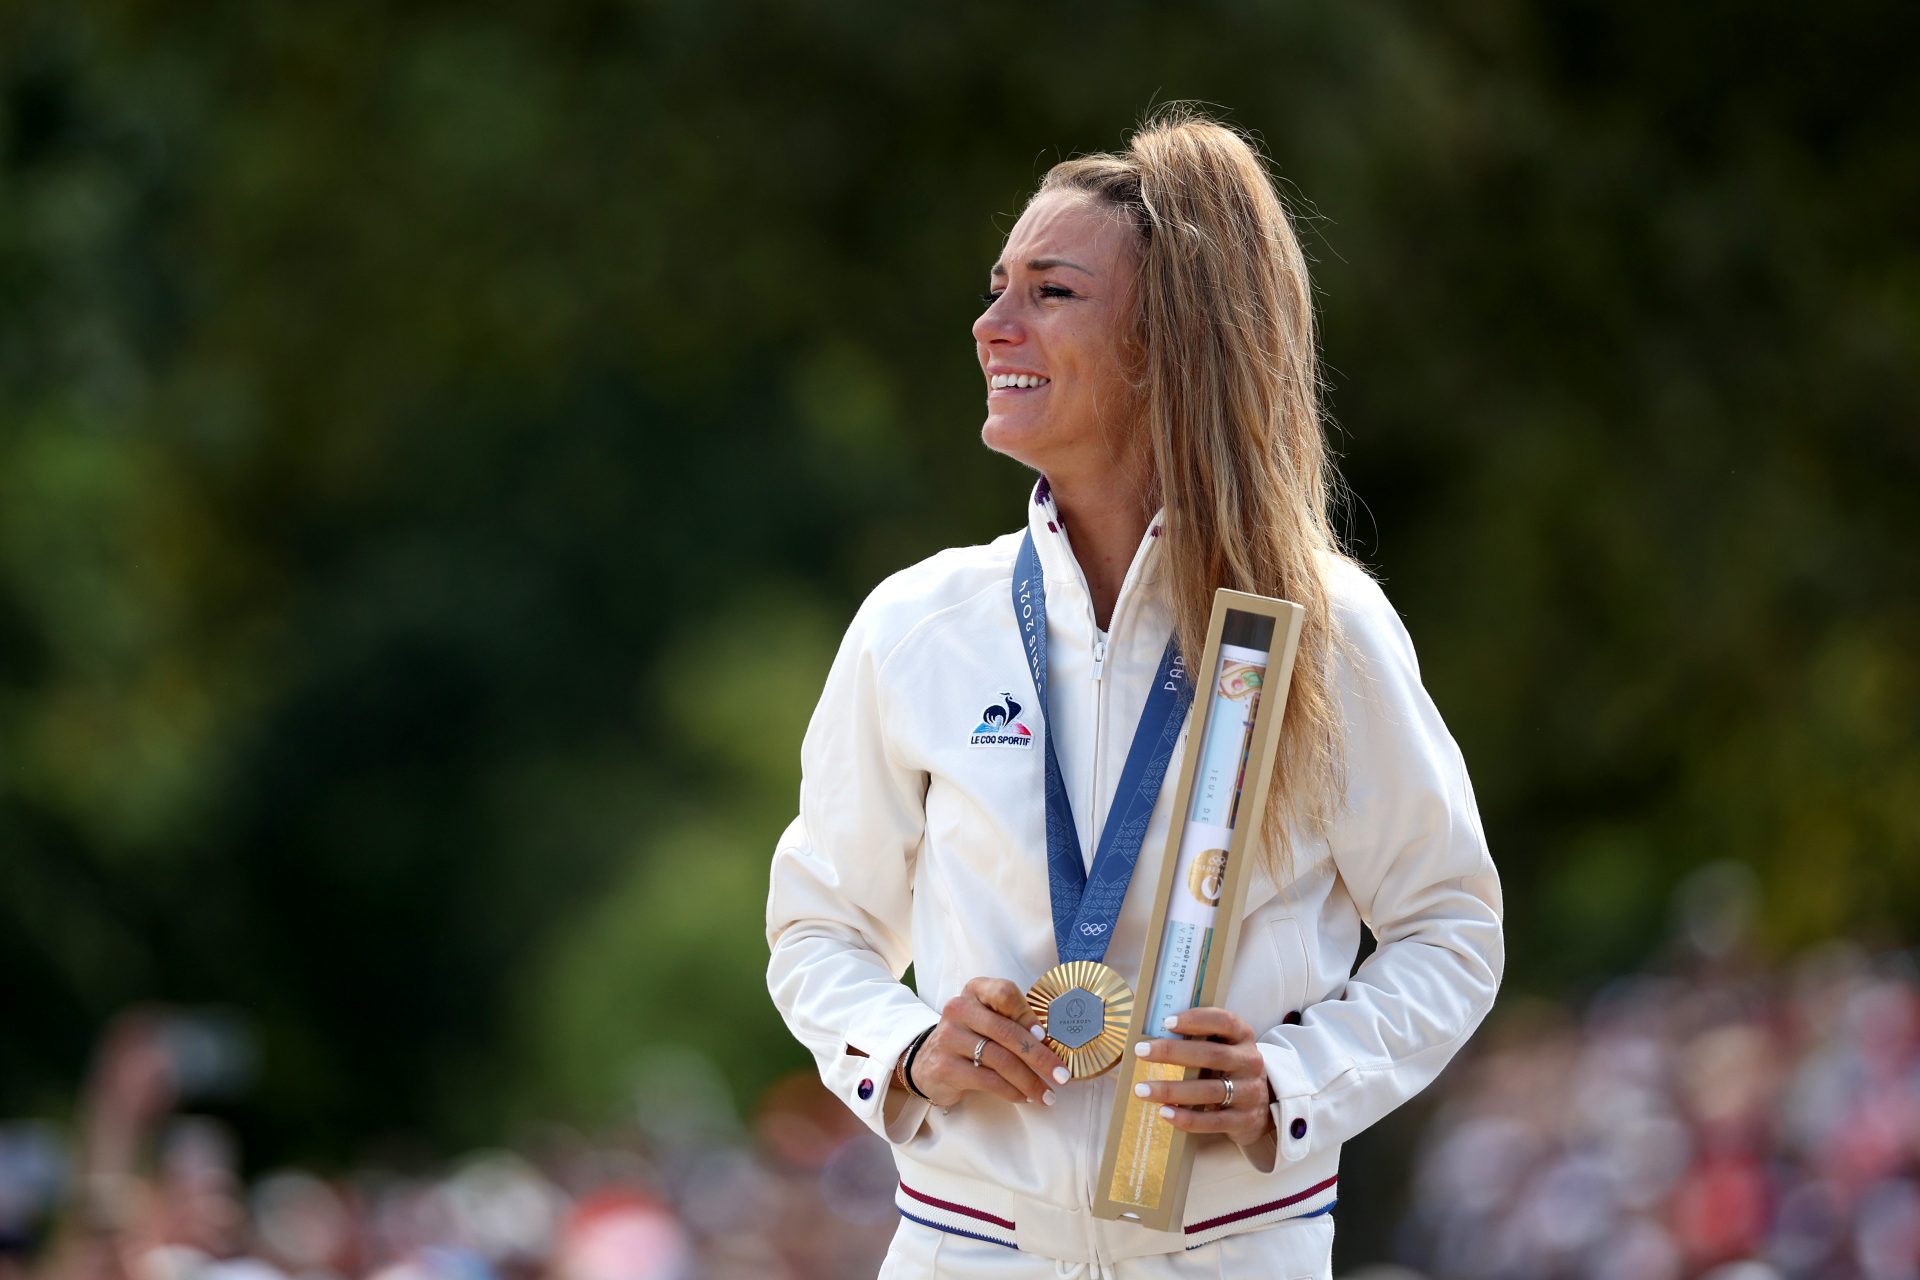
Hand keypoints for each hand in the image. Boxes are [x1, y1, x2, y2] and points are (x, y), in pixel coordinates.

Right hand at [906, 977, 1071, 1108]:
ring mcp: (949, 1038)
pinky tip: (1024, 1097)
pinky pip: (988, 1080)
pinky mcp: (945, 1067)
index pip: (1005, 993)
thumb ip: (1014, 1022)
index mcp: (975, 991)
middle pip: (1007, 1031)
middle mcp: (959, 1009)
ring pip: (1000, 1059)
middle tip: (1062, 1076)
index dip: (1028, 1015)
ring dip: (1029, 1080)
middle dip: (1040, 1057)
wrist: (928, 1061)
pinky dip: (1012, 1091)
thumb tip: (1054, 1043)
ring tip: (1047, 1095)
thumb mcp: (989, 1019)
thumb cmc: (972, 1037)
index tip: (1046, 1036)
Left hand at [1129, 1007, 1274, 1149]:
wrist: (1262, 1106)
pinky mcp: (1244, 1120)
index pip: (1225, 1021)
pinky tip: (1164, 1112)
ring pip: (1209, 1090)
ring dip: (1172, 1090)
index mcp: (1243, 1037)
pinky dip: (1186, 1117)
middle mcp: (1249, 1062)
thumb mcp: (1224, 1047)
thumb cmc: (1230, 1068)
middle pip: (1211, 1055)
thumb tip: (1152, 1036)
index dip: (1197, 1020)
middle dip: (1172, 1052)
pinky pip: (1212, 1121)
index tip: (1167, 1022)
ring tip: (1142, 1089)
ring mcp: (1249, 1092)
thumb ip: (1200, 1039)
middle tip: (1141, 1050)